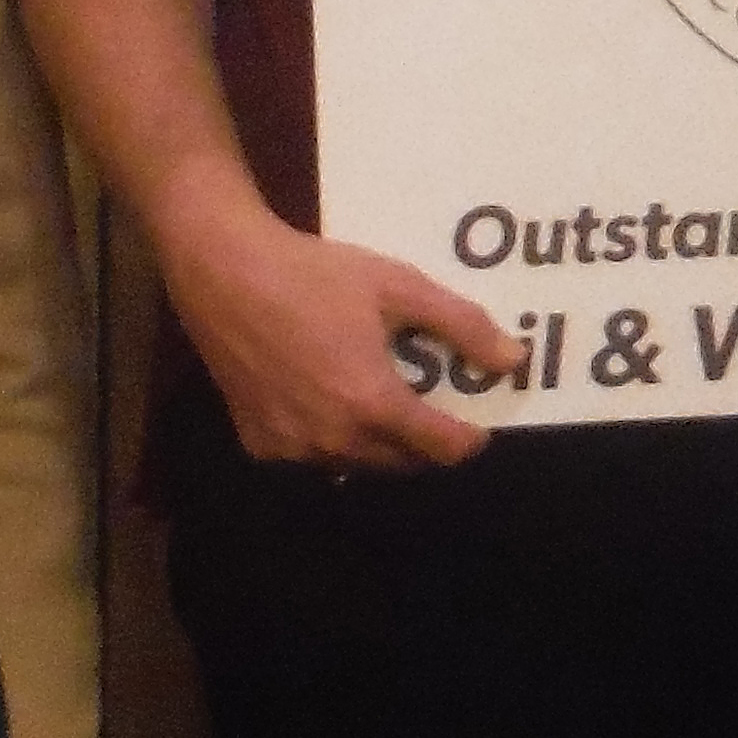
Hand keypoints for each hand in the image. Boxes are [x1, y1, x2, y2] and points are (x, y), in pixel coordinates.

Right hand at [159, 192, 520, 468]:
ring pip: (357, 465)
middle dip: (425, 443)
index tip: (478, 425)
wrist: (224, 271)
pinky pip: (313, 457)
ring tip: (381, 400)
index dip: (469, 440)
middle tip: (432, 404)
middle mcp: (334, 441)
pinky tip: (329, 401)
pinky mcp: (259, 444)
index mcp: (373, 405)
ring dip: (380, 445)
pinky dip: (332, 441)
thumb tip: (514, 359)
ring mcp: (292, 449)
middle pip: (402, 464)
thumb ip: (462, 326)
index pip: (442, 449)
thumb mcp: (398, 286)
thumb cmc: (314, 274)